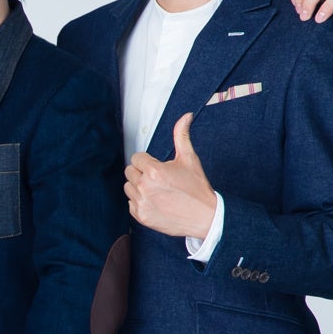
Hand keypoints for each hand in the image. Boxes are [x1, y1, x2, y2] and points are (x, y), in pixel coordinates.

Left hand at [126, 113, 218, 238]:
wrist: (204, 217)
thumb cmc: (197, 188)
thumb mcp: (190, 159)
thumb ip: (181, 136)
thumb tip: (185, 116)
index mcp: (154, 171)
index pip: (136, 158)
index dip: (148, 161)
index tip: (158, 167)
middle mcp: (145, 187)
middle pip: (130, 171)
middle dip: (142, 172)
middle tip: (159, 179)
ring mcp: (142, 203)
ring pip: (128, 187)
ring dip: (139, 187)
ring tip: (157, 190)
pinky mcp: (141, 216)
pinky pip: (130, 203)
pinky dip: (140, 202)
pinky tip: (156, 201)